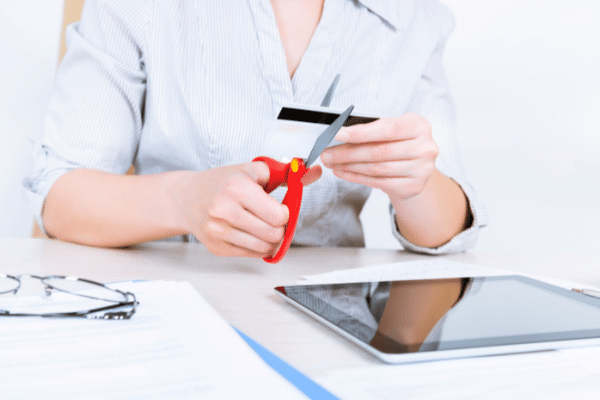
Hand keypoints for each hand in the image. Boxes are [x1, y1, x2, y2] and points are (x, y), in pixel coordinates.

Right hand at [170, 162, 320, 257]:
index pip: (278, 215)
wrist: (187, 198)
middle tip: (273, 219)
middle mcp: (224, 210)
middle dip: (280, 228)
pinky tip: (252, 233)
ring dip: (271, 239)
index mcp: (236, 187)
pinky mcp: (217, 247)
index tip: (280, 208)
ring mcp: (218, 231)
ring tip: (264, 226)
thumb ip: (286, 174)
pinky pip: (252, 254)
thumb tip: (315, 172)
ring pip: (264, 247)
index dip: (285, 213)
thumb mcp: (253, 171)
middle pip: (273, 233)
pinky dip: (259, 246)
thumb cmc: (223, 182)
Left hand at [320, 113, 437, 200]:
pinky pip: (378, 182)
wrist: (416, 167)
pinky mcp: (413, 186)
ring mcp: (421, 169)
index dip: (361, 133)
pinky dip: (357, 177)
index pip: (387, 129)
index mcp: (418, 125)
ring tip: (332, 164)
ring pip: (376, 169)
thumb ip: (371, 129)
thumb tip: (340, 134)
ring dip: (349, 167)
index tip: (338, 134)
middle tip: (327, 154)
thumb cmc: (399, 143)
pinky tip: (343, 173)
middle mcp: (424, 147)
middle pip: (379, 151)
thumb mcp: (391, 129)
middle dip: (348, 153)